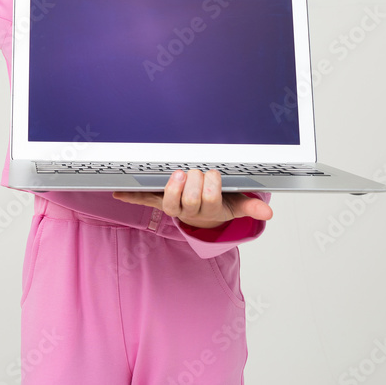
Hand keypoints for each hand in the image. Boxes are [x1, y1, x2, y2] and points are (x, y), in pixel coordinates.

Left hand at [112, 169, 272, 229]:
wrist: (203, 216)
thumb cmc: (219, 202)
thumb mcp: (237, 204)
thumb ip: (250, 206)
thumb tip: (267, 211)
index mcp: (209, 211)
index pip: (210, 199)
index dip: (211, 186)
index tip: (213, 173)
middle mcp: (189, 211)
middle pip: (190, 199)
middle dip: (194, 182)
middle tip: (197, 171)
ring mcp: (172, 206)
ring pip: (170, 201)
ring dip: (173, 187)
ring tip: (178, 175)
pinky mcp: (159, 201)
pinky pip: (144, 199)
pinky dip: (131, 196)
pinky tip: (118, 192)